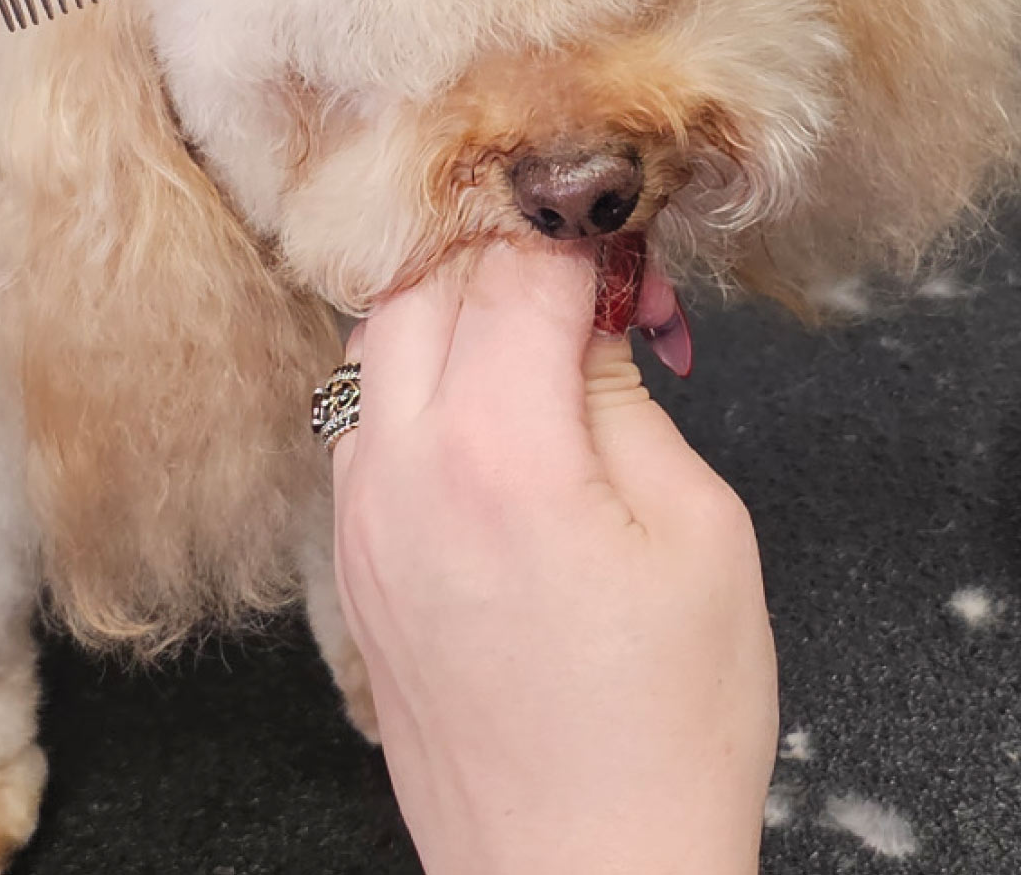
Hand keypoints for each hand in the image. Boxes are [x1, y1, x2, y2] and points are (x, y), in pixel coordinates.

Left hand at [332, 245, 776, 874]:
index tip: (620, 246)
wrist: (577, 871)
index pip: (516, 268)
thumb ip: (625, 395)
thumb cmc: (663, 727)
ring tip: (530, 340)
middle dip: (503, 255)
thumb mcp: (697, 533)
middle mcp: (403, 471)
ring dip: (446, 308)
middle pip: (421, 281)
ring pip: (372, 340)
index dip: (579, 238)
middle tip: (579, 285)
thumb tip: (590, 312)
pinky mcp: (352, 557)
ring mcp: (361, 515)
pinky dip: (413, 380)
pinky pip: (361, 417)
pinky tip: (481, 411)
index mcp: (502, 455)